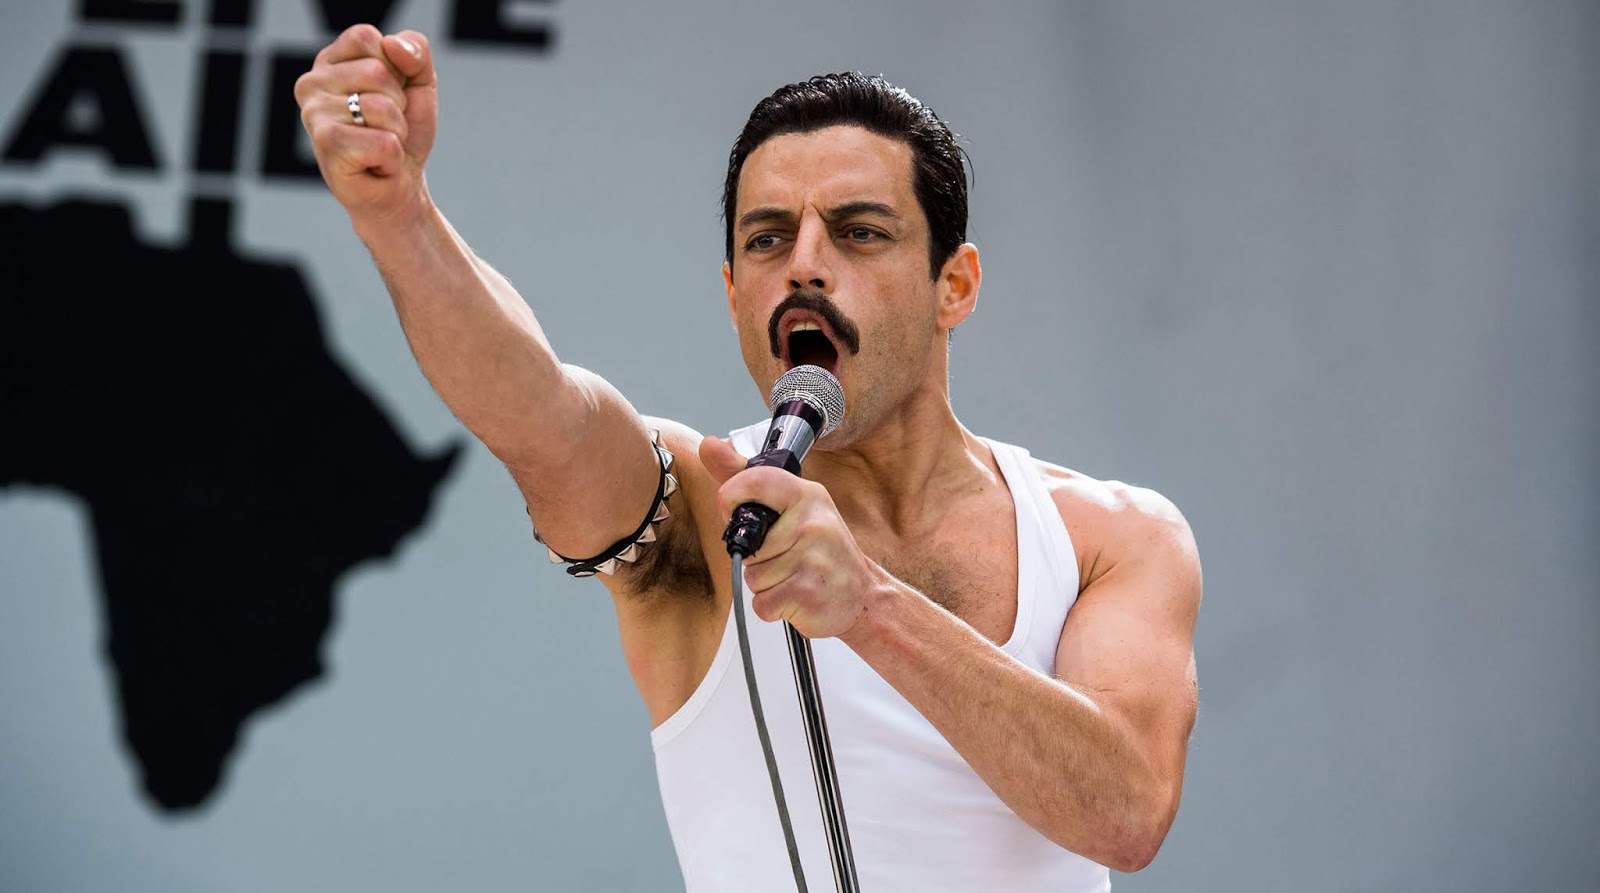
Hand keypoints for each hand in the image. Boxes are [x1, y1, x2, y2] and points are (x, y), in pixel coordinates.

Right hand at [294, 25, 438, 222]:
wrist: (400, 186)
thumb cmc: (402, 134)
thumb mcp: (419, 84)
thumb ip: (415, 52)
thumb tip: (392, 45)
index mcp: (330, 62)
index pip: (367, 38)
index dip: (395, 69)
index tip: (389, 94)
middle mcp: (312, 84)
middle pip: (377, 72)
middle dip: (398, 105)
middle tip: (386, 126)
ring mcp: (314, 114)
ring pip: (382, 107)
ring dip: (396, 132)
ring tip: (381, 144)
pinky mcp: (326, 145)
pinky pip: (384, 142)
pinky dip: (393, 157)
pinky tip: (375, 164)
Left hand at [700, 436, 883, 639]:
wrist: (862, 595)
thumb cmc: (823, 550)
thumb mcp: (794, 506)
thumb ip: (746, 478)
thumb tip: (708, 445)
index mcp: (807, 495)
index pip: (754, 481)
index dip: (732, 498)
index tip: (738, 512)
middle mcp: (812, 522)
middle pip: (745, 543)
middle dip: (756, 557)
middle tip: (786, 556)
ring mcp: (811, 559)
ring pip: (752, 576)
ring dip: (767, 583)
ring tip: (795, 576)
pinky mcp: (805, 594)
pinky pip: (762, 602)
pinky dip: (773, 606)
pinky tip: (797, 596)